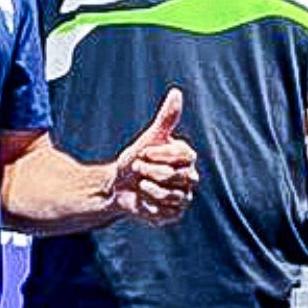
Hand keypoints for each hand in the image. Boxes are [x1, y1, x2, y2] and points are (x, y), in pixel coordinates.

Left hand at [111, 88, 196, 224]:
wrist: (117, 186)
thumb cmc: (134, 160)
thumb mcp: (148, 138)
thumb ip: (166, 118)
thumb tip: (176, 92)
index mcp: (187, 158)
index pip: (185, 155)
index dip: (160, 155)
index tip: (144, 152)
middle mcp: (190, 177)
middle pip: (176, 176)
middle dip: (151, 172)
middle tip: (138, 169)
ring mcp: (183, 197)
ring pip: (171, 195)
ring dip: (148, 189)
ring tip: (140, 184)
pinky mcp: (174, 215)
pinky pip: (165, 211)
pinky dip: (148, 205)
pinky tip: (142, 200)